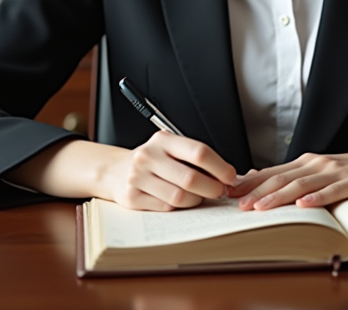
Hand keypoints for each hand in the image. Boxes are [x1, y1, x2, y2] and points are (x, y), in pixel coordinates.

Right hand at [100, 131, 236, 211]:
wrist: (117, 171)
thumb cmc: (154, 161)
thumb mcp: (171, 150)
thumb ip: (196, 159)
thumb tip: (229, 176)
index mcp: (163, 140)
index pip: (199, 152)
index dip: (220, 167)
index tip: (230, 177)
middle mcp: (149, 156)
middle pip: (191, 178)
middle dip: (212, 188)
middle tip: (219, 191)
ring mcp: (138, 177)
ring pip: (179, 197)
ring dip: (196, 200)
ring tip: (199, 196)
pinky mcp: (133, 197)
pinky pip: (166, 208)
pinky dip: (179, 208)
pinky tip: (180, 201)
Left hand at [228, 132, 347, 210]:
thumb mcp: (331, 173)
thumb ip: (305, 179)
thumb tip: (274, 187)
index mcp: (312, 163)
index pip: (274, 172)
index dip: (250, 181)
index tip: (226, 190)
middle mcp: (320, 164)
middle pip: (282, 177)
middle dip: (255, 190)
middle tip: (232, 201)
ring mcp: (339, 172)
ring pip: (302, 184)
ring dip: (278, 195)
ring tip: (258, 206)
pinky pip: (334, 191)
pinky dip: (318, 198)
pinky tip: (304, 205)